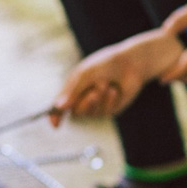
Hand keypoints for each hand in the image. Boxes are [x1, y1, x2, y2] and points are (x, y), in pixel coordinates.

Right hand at [50, 29, 184, 122]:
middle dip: (85, 103)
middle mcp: (83, 98)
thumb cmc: (105, 64)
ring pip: (91, 112)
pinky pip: (106, 111)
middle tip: (95, 92)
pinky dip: (110, 100)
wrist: (131, 63)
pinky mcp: (110, 109)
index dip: (55, 115)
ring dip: (99, 99)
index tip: (55, 124)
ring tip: (107, 84)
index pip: (60, 105)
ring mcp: (97, 105)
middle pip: (76, 112)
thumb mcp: (85, 74)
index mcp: (73, 88)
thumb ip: (72, 91)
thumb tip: (59, 107)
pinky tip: (116, 90)